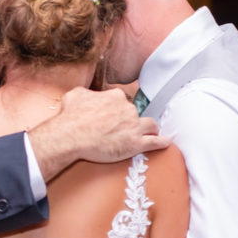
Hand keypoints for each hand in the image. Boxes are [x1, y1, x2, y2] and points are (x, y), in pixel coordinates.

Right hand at [28, 87, 168, 180]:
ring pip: (150, 125)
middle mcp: (128, 109)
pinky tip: (166, 142)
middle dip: (131, 120)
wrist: (71, 136)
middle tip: (123, 128)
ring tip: (149, 133)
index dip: (117, 109)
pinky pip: (155, 142)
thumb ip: (87, 93)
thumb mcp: (75, 95)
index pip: (122, 100)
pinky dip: (162, 142)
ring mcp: (134, 126)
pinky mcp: (136, 144)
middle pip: (136, 112)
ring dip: (150, 128)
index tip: (114, 115)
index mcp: (115, 97)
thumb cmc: (71, 116)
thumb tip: (87, 95)